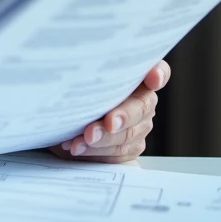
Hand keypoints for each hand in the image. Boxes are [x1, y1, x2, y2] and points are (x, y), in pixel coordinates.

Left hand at [49, 60, 169, 163]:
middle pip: (142, 106)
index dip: (158, 73)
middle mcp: (142, 99)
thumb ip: (83, 78)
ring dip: (104, 138)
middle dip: (123, 115)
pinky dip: (96, 151)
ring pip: (128, 133)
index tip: (153, 78)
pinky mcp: (131, 146)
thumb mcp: (73, 84)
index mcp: (132, 76)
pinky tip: (78, 147)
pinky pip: (118, 152)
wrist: (61, 124)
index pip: (157, 70)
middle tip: (108, 123)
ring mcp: (140, 124)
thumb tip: (69, 73)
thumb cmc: (69, 97)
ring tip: (82, 139)